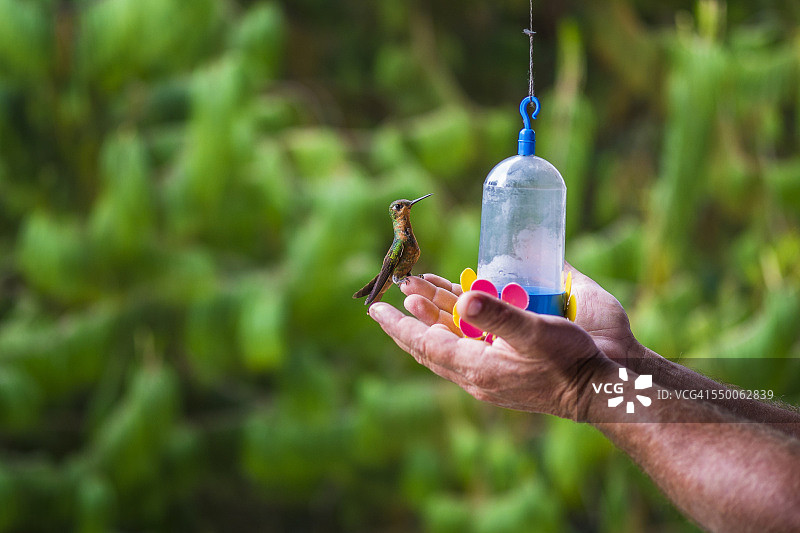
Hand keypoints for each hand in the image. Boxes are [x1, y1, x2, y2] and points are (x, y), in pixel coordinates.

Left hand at [368, 289, 608, 418]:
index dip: (398, 325)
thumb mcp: (535, 332)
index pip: (424, 342)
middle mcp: (474, 376)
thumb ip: (498, 315)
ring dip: (425, 326)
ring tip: (411, 303)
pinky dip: (448, 334)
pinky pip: (461, 353)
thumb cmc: (569, 360)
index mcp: (475, 366)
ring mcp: (486, 379)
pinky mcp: (499, 377)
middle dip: (404, 325)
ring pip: (443, 350)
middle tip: (382, 307)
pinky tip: (451, 322)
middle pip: (427, 348)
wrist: (594, 393)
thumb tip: (464, 299)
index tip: (374, 309)